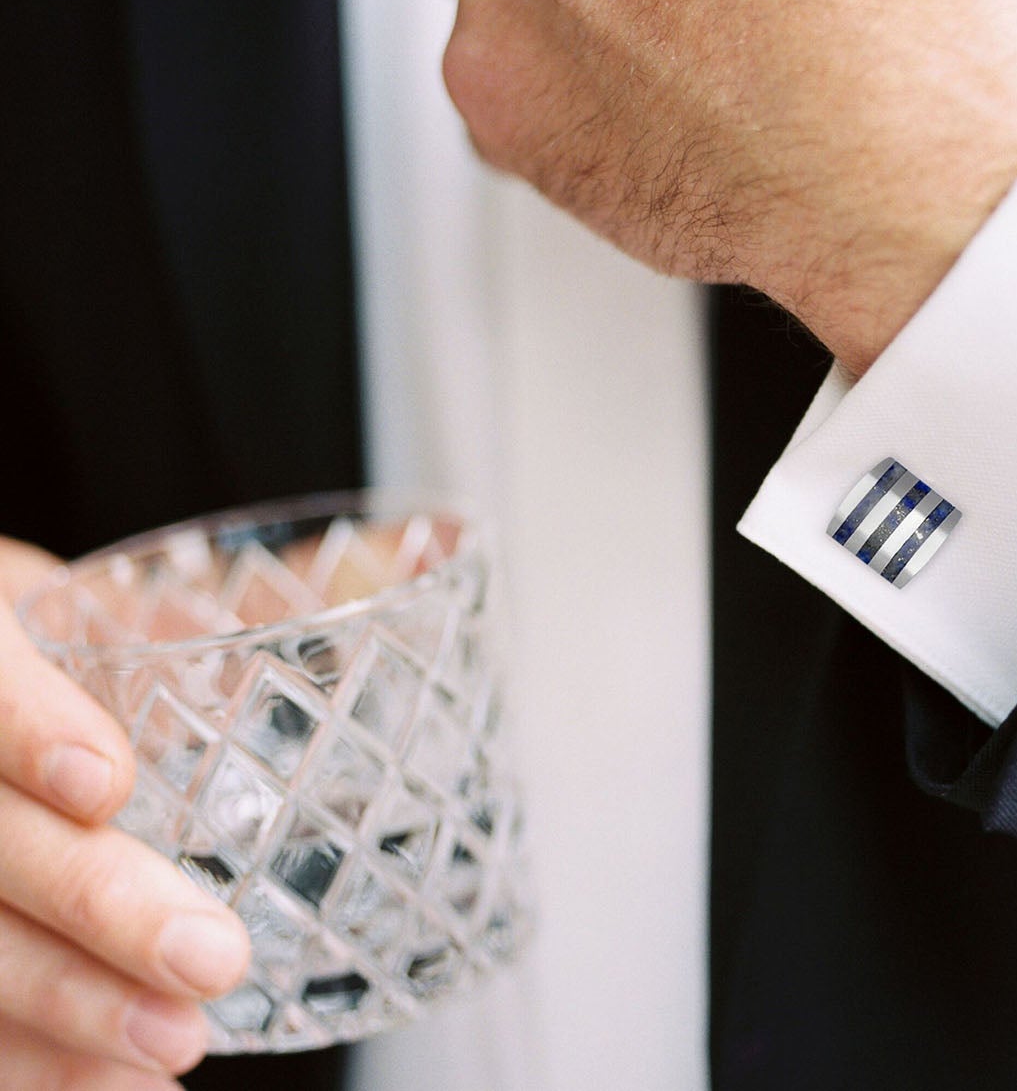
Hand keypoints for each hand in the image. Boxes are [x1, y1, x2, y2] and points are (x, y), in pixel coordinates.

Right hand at [0, 537, 250, 1087]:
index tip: (103, 780)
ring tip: (178, 1047)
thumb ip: (214, 601)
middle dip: (92, 905)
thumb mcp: (108, 596)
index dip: (27, 731)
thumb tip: (398, 559)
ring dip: (69, 1010)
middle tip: (208, 958)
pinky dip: (44, 1063)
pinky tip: (125, 1090)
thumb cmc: (59, 638)